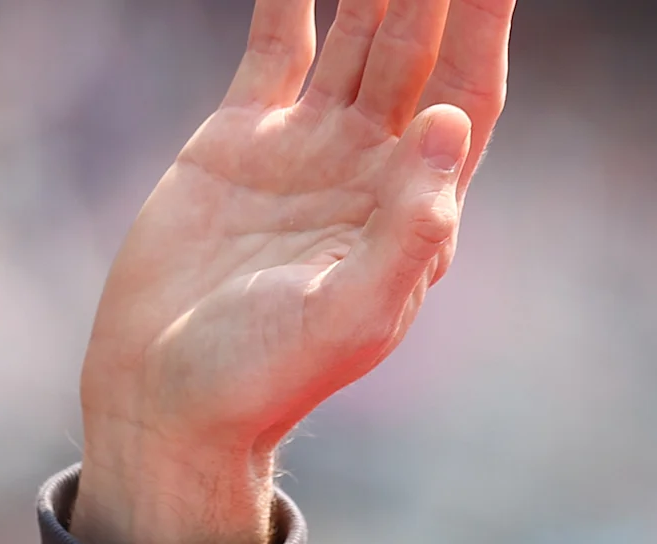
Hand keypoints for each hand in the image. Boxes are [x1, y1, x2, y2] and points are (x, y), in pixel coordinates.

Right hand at [73, 0, 513, 543]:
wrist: (171, 394)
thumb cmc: (268, 375)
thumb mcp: (353, 315)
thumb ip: (409, 230)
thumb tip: (449, 128)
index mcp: (418, 208)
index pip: (468, 93)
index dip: (486, 26)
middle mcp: (375, 167)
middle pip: (420, 49)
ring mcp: (313, 146)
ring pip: (361, 34)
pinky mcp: (244, 137)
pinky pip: (280, 44)